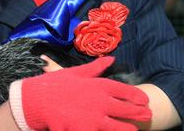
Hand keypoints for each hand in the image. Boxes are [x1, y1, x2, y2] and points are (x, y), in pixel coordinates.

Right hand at [10, 56, 151, 130]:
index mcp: (97, 86)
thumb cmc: (55, 85)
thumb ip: (95, 68)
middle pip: (126, 110)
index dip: (136, 96)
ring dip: (127, 129)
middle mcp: (99, 102)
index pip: (124, 90)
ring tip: (134, 130)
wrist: (35, 101)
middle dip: (138, 113)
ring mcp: (93, 119)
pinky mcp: (84, 130)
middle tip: (148, 115)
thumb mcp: (75, 73)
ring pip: (118, 127)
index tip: (144, 100)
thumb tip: (111, 59)